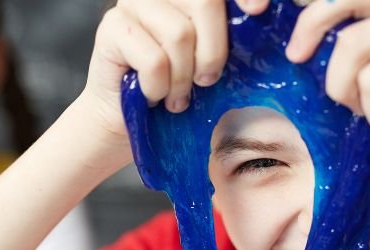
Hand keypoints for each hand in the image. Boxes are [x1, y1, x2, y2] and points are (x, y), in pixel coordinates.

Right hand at [77, 0, 266, 145]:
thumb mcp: (207, 58)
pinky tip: (152, 96)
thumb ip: (227, 35)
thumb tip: (258, 15)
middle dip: (213, 50)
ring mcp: (131, 4)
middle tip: (205, 82)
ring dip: (182, 78)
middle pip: (205, 2)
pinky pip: (154, 60)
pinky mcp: (111, 27)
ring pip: (179, 34)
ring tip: (176, 97)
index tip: (258, 10)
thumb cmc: (172, 88)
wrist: (125, 118)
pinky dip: (159, 87)